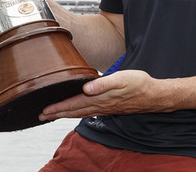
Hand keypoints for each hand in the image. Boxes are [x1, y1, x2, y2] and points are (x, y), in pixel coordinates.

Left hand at [38, 70, 174, 121]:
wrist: (154, 95)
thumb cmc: (139, 84)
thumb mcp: (122, 79)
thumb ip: (103, 83)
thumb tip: (86, 88)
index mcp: (100, 99)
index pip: (74, 104)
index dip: (58, 108)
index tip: (44, 110)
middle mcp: (100, 106)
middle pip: (74, 111)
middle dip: (57, 113)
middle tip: (41, 116)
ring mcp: (105, 108)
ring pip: (80, 113)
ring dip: (65, 114)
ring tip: (53, 114)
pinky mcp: (109, 107)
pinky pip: (88, 112)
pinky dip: (77, 113)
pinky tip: (76, 111)